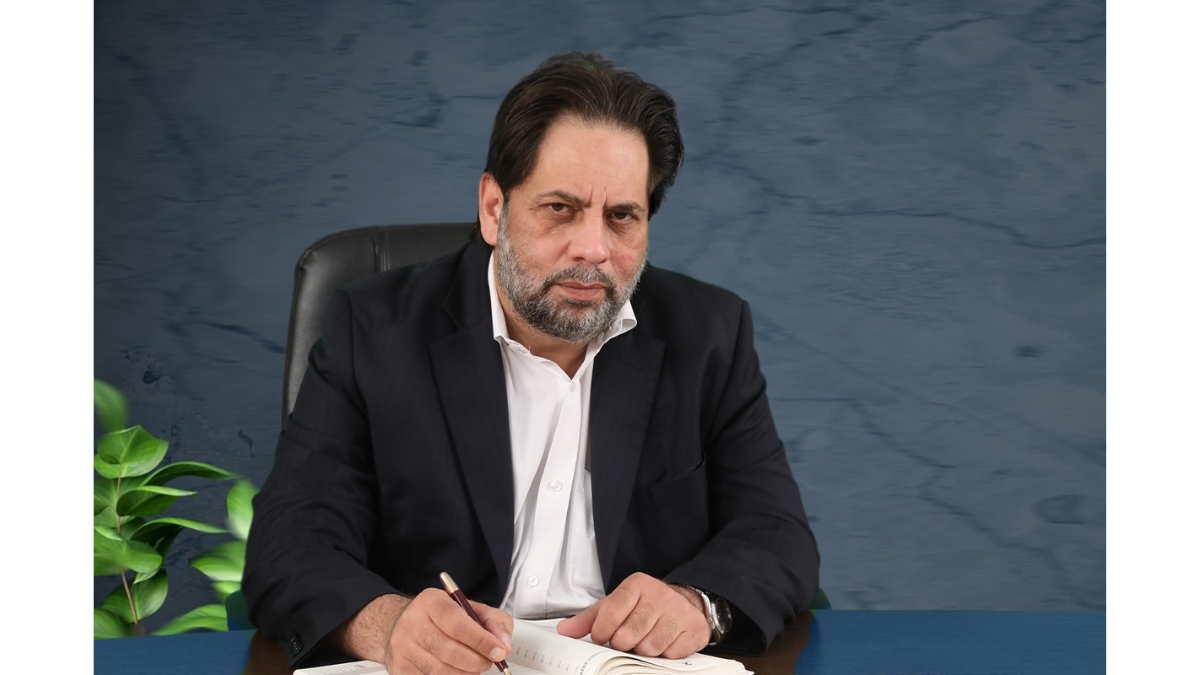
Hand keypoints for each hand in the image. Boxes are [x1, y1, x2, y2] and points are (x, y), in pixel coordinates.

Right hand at [383, 589, 512, 674]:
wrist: (407, 622)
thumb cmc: (441, 615)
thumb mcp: (470, 607)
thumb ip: (493, 621)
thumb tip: (503, 644)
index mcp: (431, 602)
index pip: (459, 625)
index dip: (482, 641)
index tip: (499, 652)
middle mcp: (412, 622)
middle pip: (451, 652)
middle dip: (477, 661)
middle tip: (489, 661)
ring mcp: (403, 646)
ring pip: (441, 671)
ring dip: (465, 673)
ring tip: (475, 666)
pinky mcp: (400, 666)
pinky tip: (457, 670)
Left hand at [556, 572, 709, 657]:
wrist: (684, 602)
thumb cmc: (644, 606)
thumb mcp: (616, 605)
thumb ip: (590, 619)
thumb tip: (565, 630)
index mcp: (637, 585)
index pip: (611, 613)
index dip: (602, 631)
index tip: (602, 636)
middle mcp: (660, 595)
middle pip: (628, 635)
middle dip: (623, 644)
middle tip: (627, 639)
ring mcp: (679, 612)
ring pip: (649, 648)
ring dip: (643, 650)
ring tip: (645, 639)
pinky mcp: (694, 629)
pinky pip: (670, 654)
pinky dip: (664, 654)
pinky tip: (664, 642)